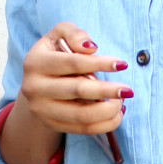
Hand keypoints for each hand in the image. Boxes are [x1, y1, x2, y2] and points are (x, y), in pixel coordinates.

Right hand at [20, 21, 130, 136]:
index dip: (99, 63)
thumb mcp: (59, 35)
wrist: (37, 84)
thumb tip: (91, 48)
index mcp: (35, 62)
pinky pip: (83, 129)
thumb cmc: (54, 55)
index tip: (122, 65)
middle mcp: (34, 88)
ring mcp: (42, 110)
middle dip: (107, 91)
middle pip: (78, 90)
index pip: (73, 63)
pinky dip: (104, 124)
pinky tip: (116, 114)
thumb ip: (73, 34)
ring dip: (108, 111)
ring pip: (81, 115)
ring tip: (122, 102)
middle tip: (128, 90)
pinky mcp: (51, 125)